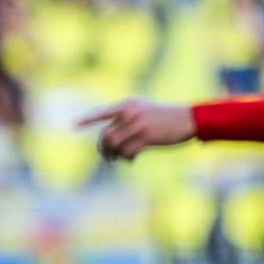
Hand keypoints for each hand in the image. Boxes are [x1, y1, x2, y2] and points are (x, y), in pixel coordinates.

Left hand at [76, 99, 196, 160]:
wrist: (189, 118)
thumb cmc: (165, 117)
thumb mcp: (144, 110)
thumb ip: (127, 118)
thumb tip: (110, 139)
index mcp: (128, 105)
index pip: (102, 112)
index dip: (87, 119)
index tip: (74, 125)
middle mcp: (130, 112)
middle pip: (106, 135)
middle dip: (103, 148)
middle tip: (107, 157)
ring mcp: (138, 124)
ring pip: (114, 144)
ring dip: (113, 155)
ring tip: (118, 159)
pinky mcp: (147, 136)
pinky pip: (127, 151)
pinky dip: (126, 158)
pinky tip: (131, 159)